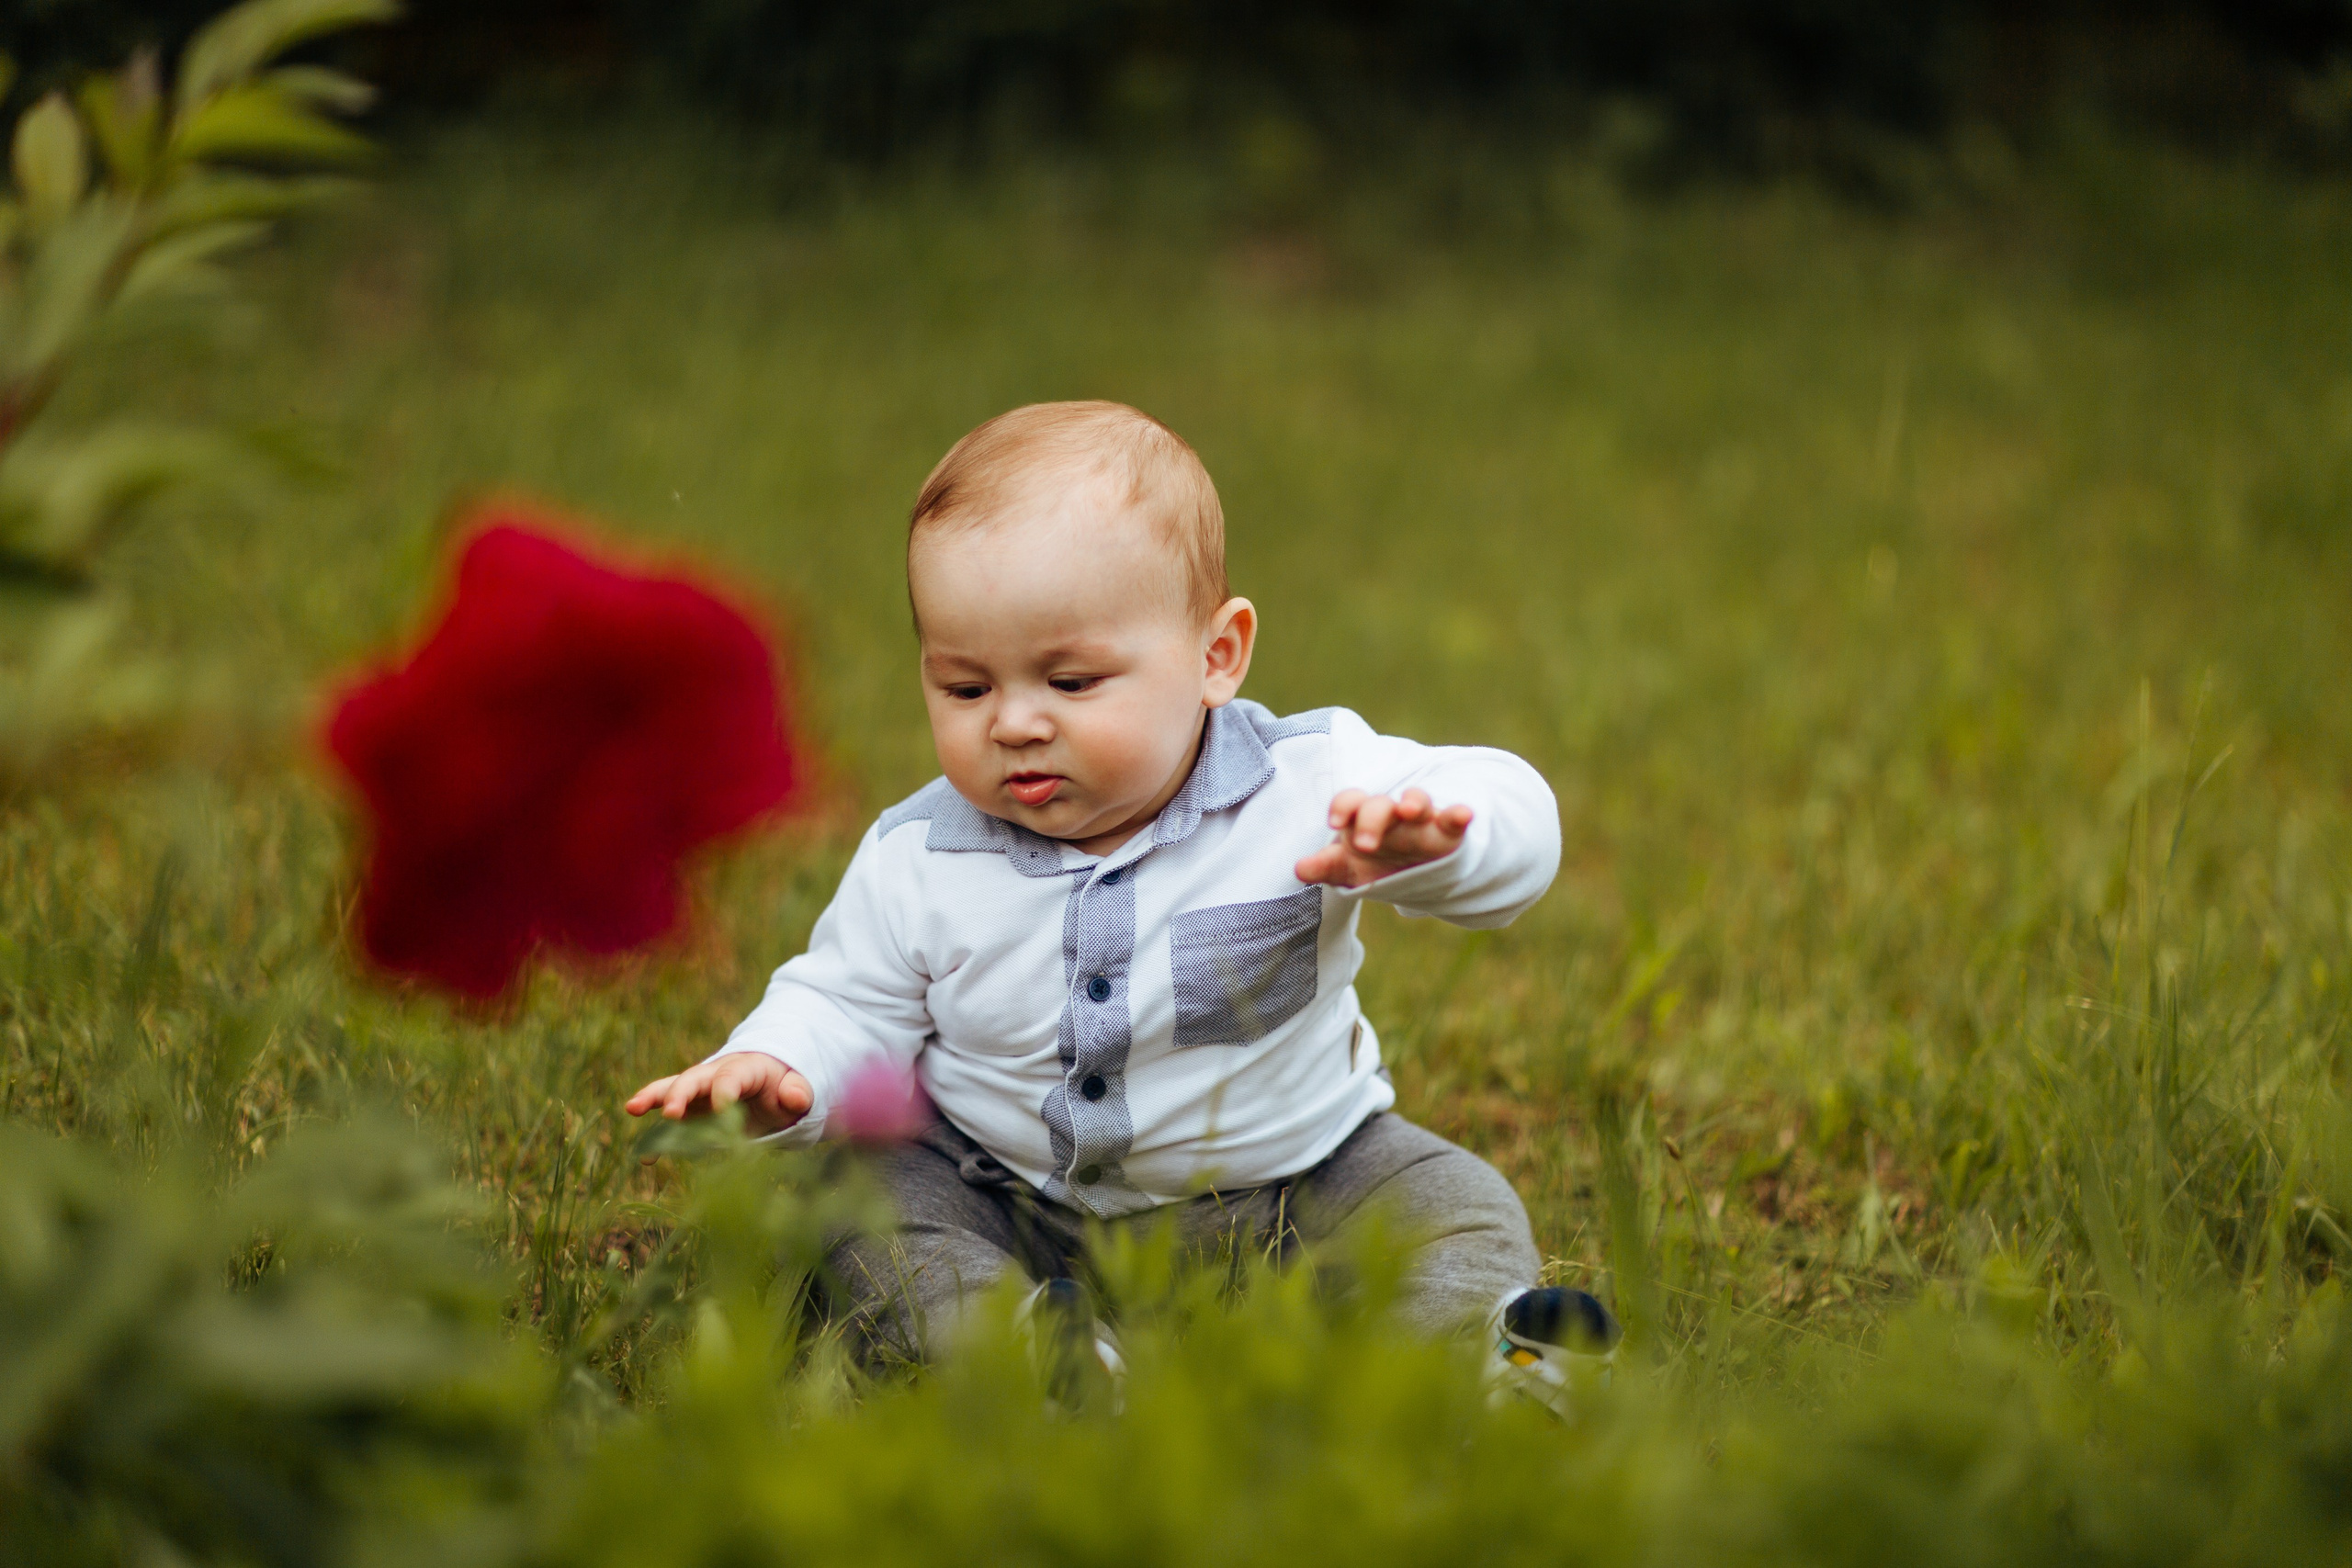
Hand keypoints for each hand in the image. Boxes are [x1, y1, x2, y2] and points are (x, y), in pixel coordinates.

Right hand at [625, 1053, 813, 1134]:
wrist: (770, 1088)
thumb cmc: (784, 1087)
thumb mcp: (797, 1088)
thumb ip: (798, 1092)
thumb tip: (794, 1096)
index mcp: (745, 1068)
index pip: (731, 1076)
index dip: (726, 1090)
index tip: (722, 1108)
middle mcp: (715, 1076)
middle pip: (693, 1078)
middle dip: (680, 1094)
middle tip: (669, 1113)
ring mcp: (700, 1095)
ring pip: (671, 1091)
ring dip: (652, 1100)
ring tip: (632, 1108)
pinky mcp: (692, 1115)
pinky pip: (671, 1125)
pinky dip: (658, 1139)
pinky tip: (647, 1158)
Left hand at [1294, 787, 1472, 888]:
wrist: (1416, 869)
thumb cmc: (1376, 863)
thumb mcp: (1350, 869)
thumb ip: (1325, 867)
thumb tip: (1299, 869)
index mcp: (1362, 819)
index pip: (1350, 803)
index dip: (1342, 807)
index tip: (1334, 823)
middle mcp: (1390, 814)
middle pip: (1379, 805)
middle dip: (1371, 819)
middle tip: (1365, 844)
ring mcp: (1420, 821)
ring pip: (1416, 802)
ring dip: (1413, 801)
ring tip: (1408, 808)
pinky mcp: (1447, 832)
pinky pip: (1453, 819)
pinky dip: (1459, 815)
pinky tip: (1464, 813)